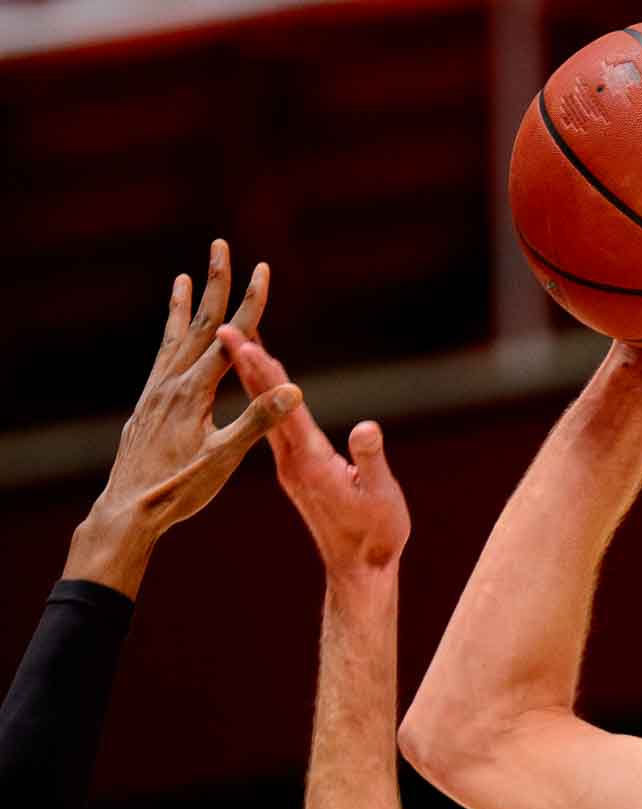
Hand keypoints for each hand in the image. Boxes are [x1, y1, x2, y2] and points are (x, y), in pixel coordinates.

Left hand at [64, 239, 301, 596]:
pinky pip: (161, 360)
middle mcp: (170, 383)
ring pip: (173, 338)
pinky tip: (171, 344)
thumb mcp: (224, 458)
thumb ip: (257, 421)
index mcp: (194, 391)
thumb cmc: (180, 488)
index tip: (263, 270)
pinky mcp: (148, 407)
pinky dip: (168, 339)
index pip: (231, 337)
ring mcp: (155, 393)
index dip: (251, 302)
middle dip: (214, 284)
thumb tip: (293, 390)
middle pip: (198, 324)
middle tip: (220, 245)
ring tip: (182, 277)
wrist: (129, 510)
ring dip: (183, 305)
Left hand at [217, 327, 410, 581]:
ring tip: (237, 344)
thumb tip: (365, 427)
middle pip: (262, 404)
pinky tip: (259, 386)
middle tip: (222, 328)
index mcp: (310, 462)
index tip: (241, 342)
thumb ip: (371, 459)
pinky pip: (271, 426)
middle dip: (244, 363)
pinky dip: (263, 398)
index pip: (279, 408)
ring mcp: (290, 467)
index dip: (262, 373)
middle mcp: (292, 461)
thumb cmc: (377, 533)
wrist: (360, 570)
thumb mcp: (381, 495)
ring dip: (250, 377)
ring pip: (262, 413)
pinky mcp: (296, 472)